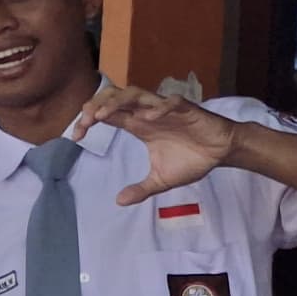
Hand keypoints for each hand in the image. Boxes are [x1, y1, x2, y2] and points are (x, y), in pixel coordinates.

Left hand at [69, 81, 238, 205]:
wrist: (221, 152)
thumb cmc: (191, 159)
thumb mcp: (161, 180)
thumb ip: (141, 189)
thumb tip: (119, 202)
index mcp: (138, 125)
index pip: (107, 114)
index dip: (88, 120)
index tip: (75, 136)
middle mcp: (147, 113)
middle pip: (115, 97)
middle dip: (97, 105)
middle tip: (85, 123)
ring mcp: (165, 109)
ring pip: (136, 93)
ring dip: (118, 102)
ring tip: (103, 116)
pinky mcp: (187, 109)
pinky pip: (170, 103)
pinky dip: (158, 108)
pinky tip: (147, 119)